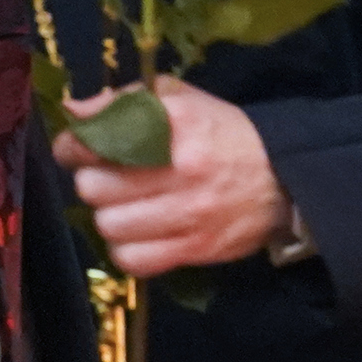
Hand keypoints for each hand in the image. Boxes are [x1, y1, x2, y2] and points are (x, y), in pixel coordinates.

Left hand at [55, 76, 288, 274]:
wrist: (286, 177)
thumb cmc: (224, 135)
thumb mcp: (182, 101)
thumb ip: (126, 100)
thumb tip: (74, 110)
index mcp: (176, 123)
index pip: (98, 140)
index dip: (75, 148)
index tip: (78, 151)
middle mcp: (182, 168)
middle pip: (95, 187)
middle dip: (94, 183)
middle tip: (107, 181)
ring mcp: (190, 212)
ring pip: (110, 225)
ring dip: (110, 217)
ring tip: (125, 209)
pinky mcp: (197, 248)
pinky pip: (133, 260)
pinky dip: (127, 250)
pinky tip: (138, 235)